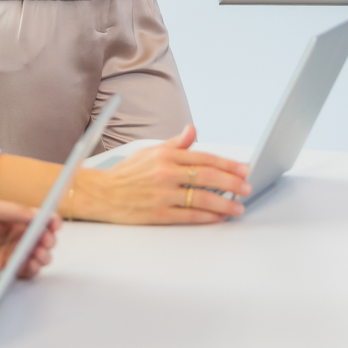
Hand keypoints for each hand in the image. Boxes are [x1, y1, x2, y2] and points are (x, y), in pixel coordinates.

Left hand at [0, 200, 55, 278]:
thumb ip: (17, 211)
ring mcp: (14, 252)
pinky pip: (27, 270)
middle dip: (49, 240)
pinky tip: (32, 263)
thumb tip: (38, 214)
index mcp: (16, 219)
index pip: (41, 220)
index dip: (51, 221)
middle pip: (44, 239)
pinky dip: (34, 268)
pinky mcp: (8, 268)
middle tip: (45, 240)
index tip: (54, 224)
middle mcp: (18, 236)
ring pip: (39, 255)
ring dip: (44, 255)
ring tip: (39, 253)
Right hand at [68, 124, 250, 223]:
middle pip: (208, 176)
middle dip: (232, 183)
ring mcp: (162, 193)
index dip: (227, 164)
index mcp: (165, 155)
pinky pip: (189, 215)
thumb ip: (175, 143)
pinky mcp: (158, 213)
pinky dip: (208, 216)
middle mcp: (165, 172)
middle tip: (247, 188)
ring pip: (202, 197)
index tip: (244, 169)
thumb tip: (193, 131)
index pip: (204, 157)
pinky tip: (219, 217)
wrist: (100, 194)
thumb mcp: (149, 151)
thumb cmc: (126, 174)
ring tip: (238, 207)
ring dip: (225, 203)